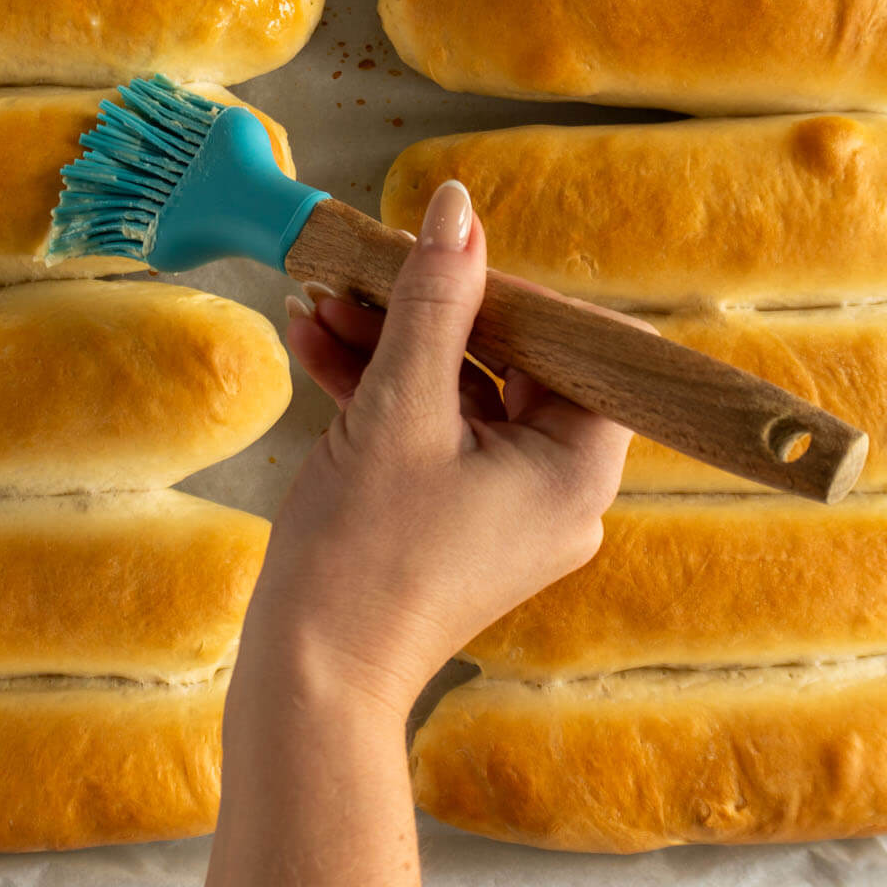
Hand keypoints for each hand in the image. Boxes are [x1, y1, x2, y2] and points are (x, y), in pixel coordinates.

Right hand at [248, 178, 634, 716]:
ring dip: (391, 344)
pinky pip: (430, 434)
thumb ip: (435, 302)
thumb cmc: (364, 556)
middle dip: (430, 311)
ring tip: (322, 300)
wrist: (309, 676)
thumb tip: (460, 209)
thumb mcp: (400, 407)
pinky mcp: (453, 520)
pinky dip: (381, 393)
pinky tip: (315, 343)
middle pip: (511, 364)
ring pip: (459, 394)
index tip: (441, 259)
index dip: (509, 292)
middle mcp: (558, 490)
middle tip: (367, 267)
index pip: (575, 345)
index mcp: (578, 467)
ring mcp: (504, 508)